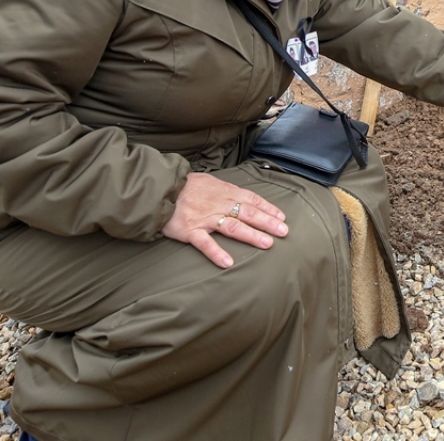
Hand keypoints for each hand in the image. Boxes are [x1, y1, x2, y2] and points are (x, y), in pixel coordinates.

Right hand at [162, 172, 288, 267]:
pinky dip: (216, 252)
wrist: (159, 189)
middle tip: (284, 231)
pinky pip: (205, 243)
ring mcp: (205, 218)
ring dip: (251, 235)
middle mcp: (218, 204)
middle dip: (267, 222)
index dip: (268, 208)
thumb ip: (226, 191)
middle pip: (248, 213)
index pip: (251, 199)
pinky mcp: (190, 230)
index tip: (282, 217)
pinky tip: (228, 262)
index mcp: (224, 192)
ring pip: (232, 226)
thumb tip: (243, 197)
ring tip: (267, 244)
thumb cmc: (186, 186)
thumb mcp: (210, 181)